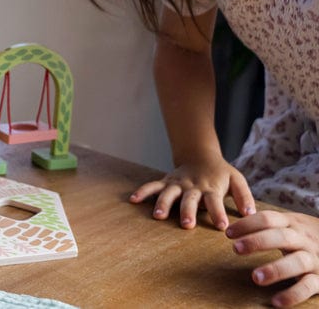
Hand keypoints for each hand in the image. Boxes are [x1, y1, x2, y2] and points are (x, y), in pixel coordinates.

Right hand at [129, 153, 255, 229]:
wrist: (200, 155)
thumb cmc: (221, 173)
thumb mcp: (237, 180)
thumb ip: (244, 196)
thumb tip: (250, 214)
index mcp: (211, 188)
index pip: (216, 201)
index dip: (218, 213)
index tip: (222, 227)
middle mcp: (193, 186)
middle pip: (190, 199)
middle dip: (188, 211)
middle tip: (187, 225)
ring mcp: (177, 183)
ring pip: (169, 193)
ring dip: (163, 204)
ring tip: (158, 216)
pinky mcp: (166, 182)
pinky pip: (152, 186)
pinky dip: (143, 192)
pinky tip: (133, 200)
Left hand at [227, 211, 318, 306]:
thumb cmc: (305, 236)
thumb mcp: (290, 224)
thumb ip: (267, 225)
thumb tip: (232, 228)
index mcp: (293, 223)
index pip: (269, 219)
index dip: (247, 224)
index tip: (228, 233)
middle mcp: (304, 239)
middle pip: (281, 236)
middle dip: (257, 241)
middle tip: (236, 248)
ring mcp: (314, 259)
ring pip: (298, 262)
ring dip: (276, 269)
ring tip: (256, 278)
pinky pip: (308, 286)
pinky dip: (293, 295)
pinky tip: (275, 302)